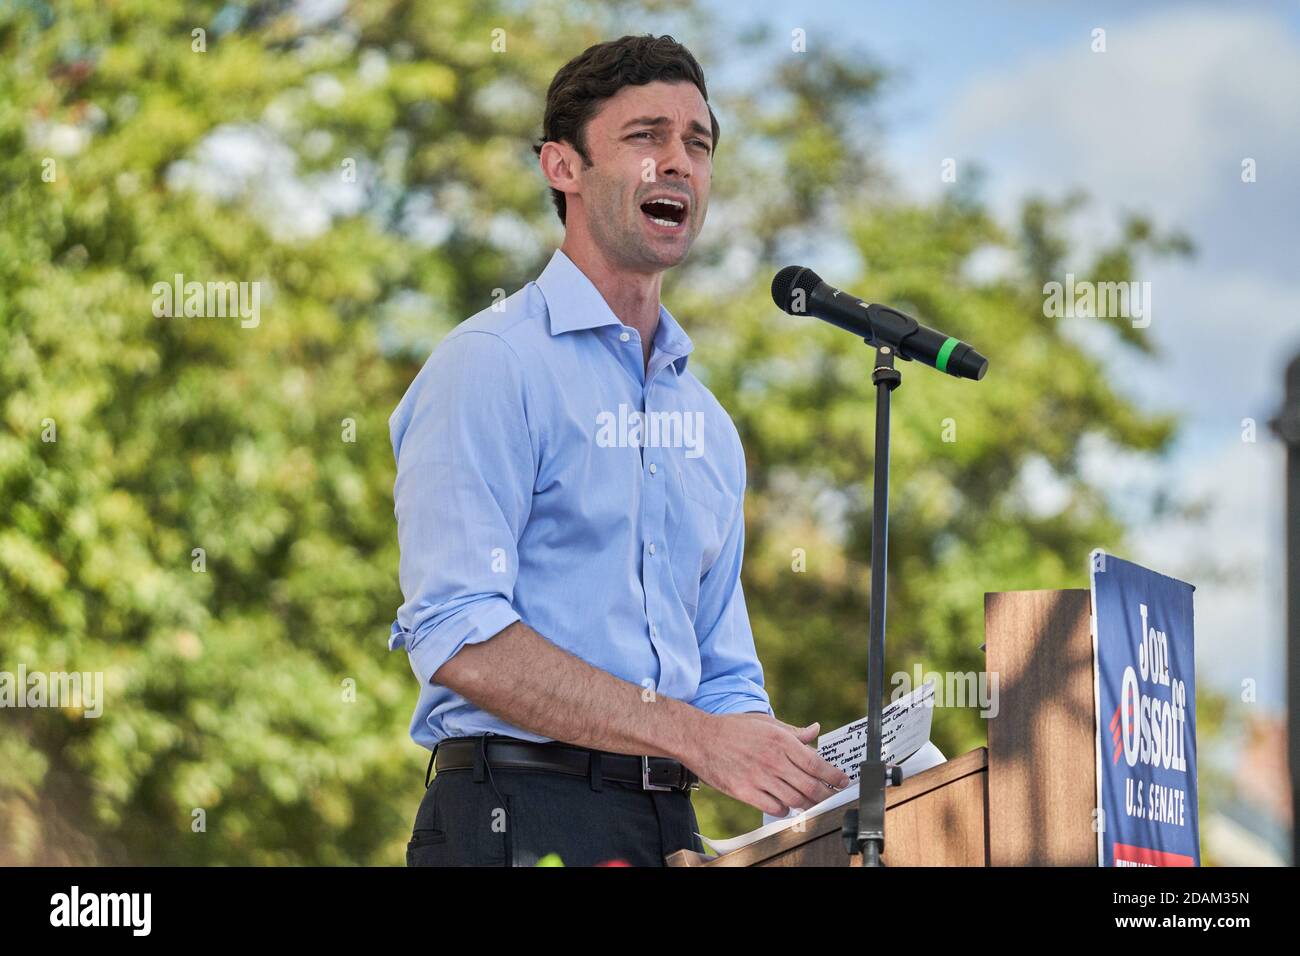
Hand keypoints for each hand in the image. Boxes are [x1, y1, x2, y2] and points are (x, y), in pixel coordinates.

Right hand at [687, 712, 852, 816]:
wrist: (700, 738)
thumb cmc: (733, 729)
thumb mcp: (766, 723)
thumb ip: (793, 731)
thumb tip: (815, 730)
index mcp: (781, 741)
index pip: (816, 763)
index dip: (834, 775)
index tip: (843, 781)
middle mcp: (774, 760)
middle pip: (810, 786)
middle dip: (826, 794)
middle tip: (831, 795)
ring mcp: (760, 778)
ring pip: (795, 800)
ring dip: (806, 803)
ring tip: (809, 800)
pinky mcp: (746, 792)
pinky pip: (775, 808)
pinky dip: (785, 809)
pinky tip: (785, 803)